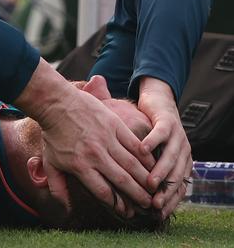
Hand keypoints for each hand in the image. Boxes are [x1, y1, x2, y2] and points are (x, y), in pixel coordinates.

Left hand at [17, 64, 154, 214]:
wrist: (56, 103)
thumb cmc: (52, 134)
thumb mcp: (50, 163)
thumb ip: (57, 186)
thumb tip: (63, 208)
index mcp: (80, 167)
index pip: (104, 192)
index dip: (118, 205)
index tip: (127, 212)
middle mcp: (96, 155)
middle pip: (122, 181)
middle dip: (137, 196)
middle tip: (148, 205)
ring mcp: (106, 139)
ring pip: (132, 164)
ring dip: (145, 178)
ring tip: (154, 189)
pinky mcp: (114, 125)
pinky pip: (134, 144)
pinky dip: (145, 156)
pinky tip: (153, 165)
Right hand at [138, 77, 191, 217]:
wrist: (158, 103)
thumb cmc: (150, 133)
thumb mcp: (151, 155)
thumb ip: (147, 172)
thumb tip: (133, 196)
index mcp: (181, 162)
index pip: (178, 188)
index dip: (169, 202)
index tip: (155, 214)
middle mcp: (183, 152)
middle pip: (177, 176)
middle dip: (166, 192)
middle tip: (153, 204)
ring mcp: (177, 136)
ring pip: (171, 157)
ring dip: (161, 172)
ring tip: (150, 182)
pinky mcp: (168, 121)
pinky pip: (161, 134)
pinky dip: (153, 142)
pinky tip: (142, 150)